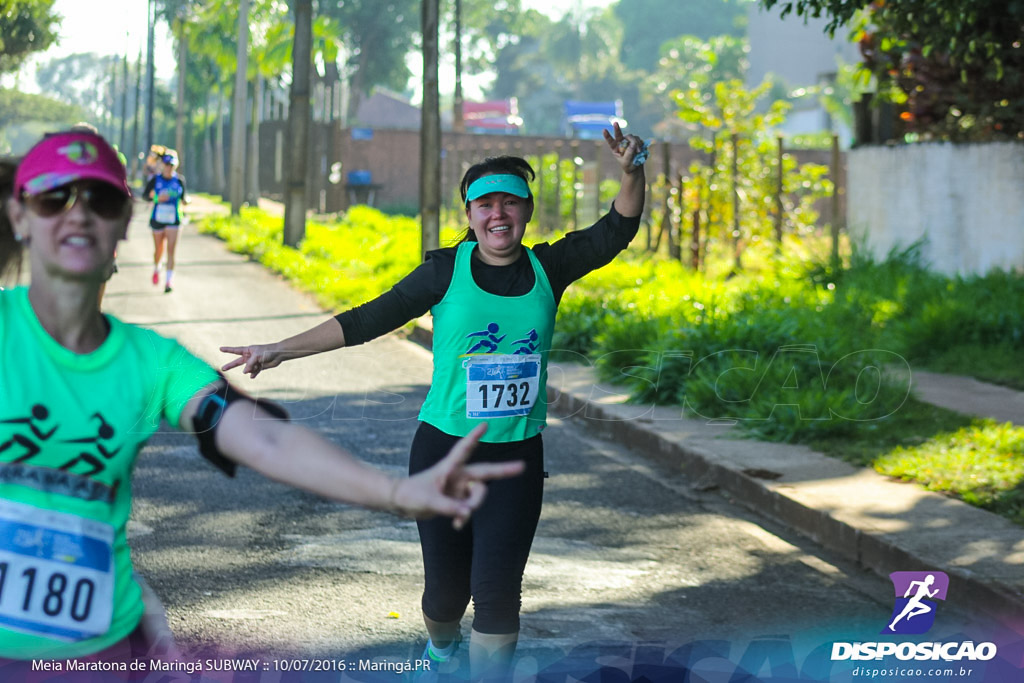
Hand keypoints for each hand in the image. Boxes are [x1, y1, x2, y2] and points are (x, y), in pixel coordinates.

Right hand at [220, 343, 282, 377]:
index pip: (235, 350)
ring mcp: (254, 362)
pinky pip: (253, 372)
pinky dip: (253, 374)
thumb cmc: (267, 351)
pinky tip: (253, 376)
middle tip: (223, 368)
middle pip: (237, 362)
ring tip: (259, 364)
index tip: (220, 348)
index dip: (228, 350)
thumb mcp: (257, 356)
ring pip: (247, 369)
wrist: (278, 355)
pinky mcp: (259, 367)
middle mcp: (249, 357)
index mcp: (248, 350)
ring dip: (251, 369)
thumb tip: (244, 372)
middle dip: (230, 365)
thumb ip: (249, 364)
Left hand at [391, 424, 524, 528]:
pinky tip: (456, 525)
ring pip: (477, 497)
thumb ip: (448, 507)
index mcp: (449, 468)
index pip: (464, 449)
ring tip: (457, 518)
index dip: (474, 437)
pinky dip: (464, 517)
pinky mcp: (458, 500)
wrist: (402, 503)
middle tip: (522, 466)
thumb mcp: (428, 501)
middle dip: (504, 470)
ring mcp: (459, 488)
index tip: (485, 424)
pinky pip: (469, 509)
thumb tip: (466, 513)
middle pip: (485, 472)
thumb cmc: (411, 495)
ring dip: (471, 508)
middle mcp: (458, 476)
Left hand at [603, 121, 645, 173]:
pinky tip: (640, 150)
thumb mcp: (627, 162)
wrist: (636, 167)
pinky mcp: (635, 141)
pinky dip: (640, 144)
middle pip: (619, 134)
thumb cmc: (629, 166)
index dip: (607, 136)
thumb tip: (633, 143)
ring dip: (636, 143)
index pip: (610, 141)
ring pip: (631, 137)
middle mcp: (621, 142)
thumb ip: (629, 153)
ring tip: (638, 152)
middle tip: (615, 123)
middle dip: (617, 129)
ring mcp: (628, 141)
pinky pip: (638, 139)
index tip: (604, 130)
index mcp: (615, 148)